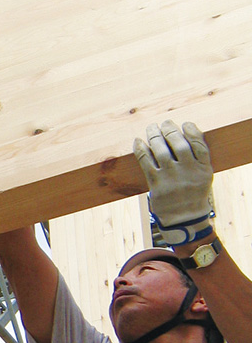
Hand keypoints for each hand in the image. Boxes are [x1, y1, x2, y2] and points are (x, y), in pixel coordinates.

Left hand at [132, 120, 213, 244]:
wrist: (184, 219)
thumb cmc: (193, 194)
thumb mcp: (203, 177)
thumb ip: (198, 158)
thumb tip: (184, 133)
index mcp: (203, 170)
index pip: (199, 144)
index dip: (191, 131)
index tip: (185, 123)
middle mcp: (188, 173)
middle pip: (179, 144)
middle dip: (170, 129)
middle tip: (165, 122)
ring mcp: (172, 178)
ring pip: (161, 150)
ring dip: (154, 136)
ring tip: (151, 128)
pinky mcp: (156, 184)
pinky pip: (146, 162)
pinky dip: (141, 149)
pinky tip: (138, 141)